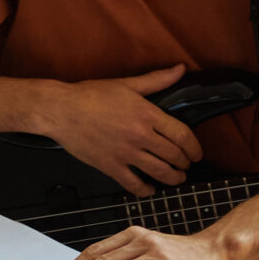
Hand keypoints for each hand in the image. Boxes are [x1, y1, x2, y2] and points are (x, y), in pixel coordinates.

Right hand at [42, 65, 204, 196]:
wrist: (61, 110)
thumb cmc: (91, 95)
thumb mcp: (127, 84)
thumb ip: (157, 80)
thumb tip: (179, 69)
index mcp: (147, 114)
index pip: (182, 136)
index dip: (194, 148)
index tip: (197, 154)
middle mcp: (140, 135)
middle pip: (174, 156)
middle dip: (185, 164)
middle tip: (186, 166)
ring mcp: (125, 153)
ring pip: (159, 172)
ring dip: (173, 178)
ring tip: (176, 178)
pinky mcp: (110, 166)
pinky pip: (134, 185)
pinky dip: (145, 190)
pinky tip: (149, 189)